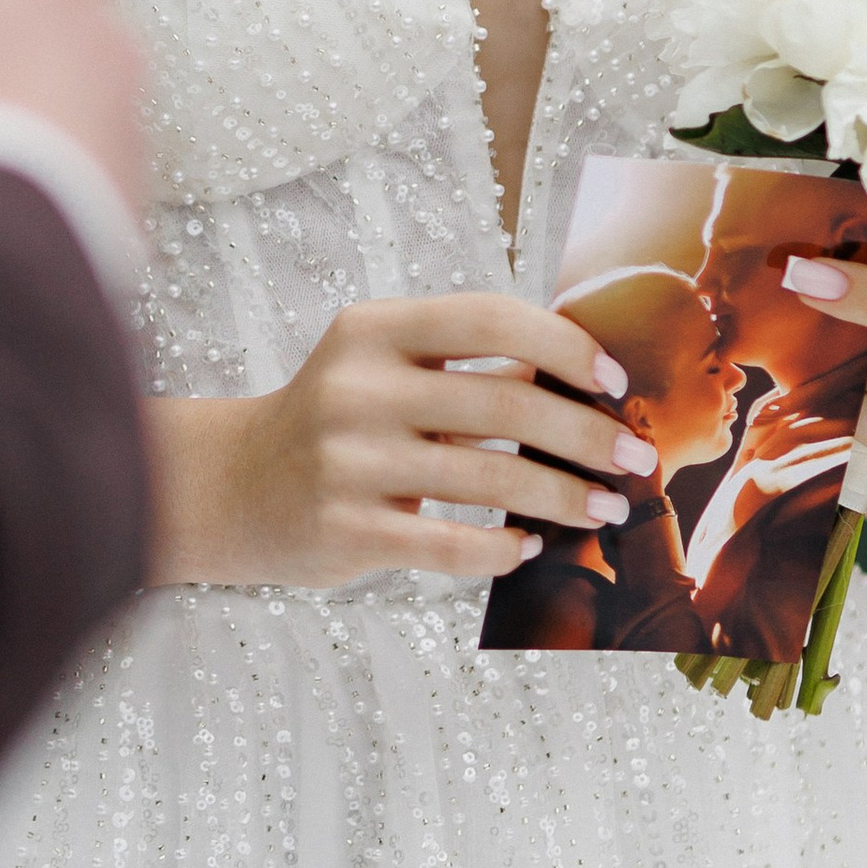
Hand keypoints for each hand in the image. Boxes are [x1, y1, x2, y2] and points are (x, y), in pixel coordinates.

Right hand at [145, 293, 657, 590]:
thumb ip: (464, 365)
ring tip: (604, 508)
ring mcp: (348, 462)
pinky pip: (452, 546)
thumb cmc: (334, 420)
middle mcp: (356, 389)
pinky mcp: (346, 530)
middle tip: (635, 458)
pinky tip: (532, 548)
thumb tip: (583, 377)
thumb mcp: (381, 368)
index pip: (490, 318)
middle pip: (506, 405)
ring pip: (490, 482)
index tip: (614, 380)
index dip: (566, 345)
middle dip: (587, 434)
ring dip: (564, 498)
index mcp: (372, 330)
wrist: (231, 488)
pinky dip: (504, 549)